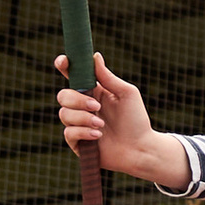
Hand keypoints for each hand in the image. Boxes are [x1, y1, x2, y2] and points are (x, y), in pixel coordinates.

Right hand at [54, 52, 187, 188]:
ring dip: (83, 118)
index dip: (64, 67)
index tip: (63, 62)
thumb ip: (108, 77)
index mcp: (93, 92)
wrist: (141, 149)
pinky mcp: (78, 142)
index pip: (72, 77)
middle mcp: (83, 107)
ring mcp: (78, 125)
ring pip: (64, 114)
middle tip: (97, 106)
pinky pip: (68, 133)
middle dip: (77, 100)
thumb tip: (95, 56)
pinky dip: (83, 132)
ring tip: (102, 125)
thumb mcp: (126, 94)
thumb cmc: (136, 120)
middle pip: (63, 95)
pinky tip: (98, 136)